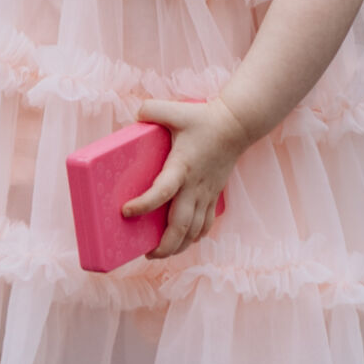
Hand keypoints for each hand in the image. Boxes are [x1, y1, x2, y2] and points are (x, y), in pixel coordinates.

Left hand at [124, 97, 247, 259]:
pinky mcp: (214, 195)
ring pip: (194, 230)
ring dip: (178, 246)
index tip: (126, 211)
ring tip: (160, 253)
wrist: (237, 125)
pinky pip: (206, 224)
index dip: (144, 204)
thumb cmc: (203, 118)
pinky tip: (184, 242)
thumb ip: (151, 110)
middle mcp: (195, 185)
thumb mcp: (174, 110)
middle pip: (181, 225)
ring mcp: (206, 193)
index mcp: (182, 166)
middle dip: (164, 245)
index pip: (162, 191)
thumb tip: (135, 117)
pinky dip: (194, 237)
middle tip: (146, 253)